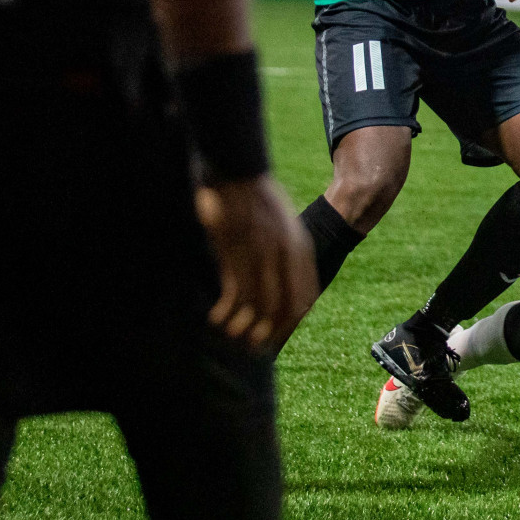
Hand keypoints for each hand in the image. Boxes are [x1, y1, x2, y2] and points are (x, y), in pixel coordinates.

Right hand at [198, 175, 316, 352]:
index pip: (304, 297)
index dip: (291, 322)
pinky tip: (216, 318)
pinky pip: (236, 292)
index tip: (277, 338)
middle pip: (286, 307)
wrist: (239, 169)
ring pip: (260, 305)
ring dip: (246, 327)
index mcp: (299, 248)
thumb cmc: (256, 197)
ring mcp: (262, 253)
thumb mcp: (281, 223)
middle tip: (256, 349)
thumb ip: (285, 249)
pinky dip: (226, 311)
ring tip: (233, 337)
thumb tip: (279, 276)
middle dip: (272, 333)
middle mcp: (286, 253)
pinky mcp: (237, 250)